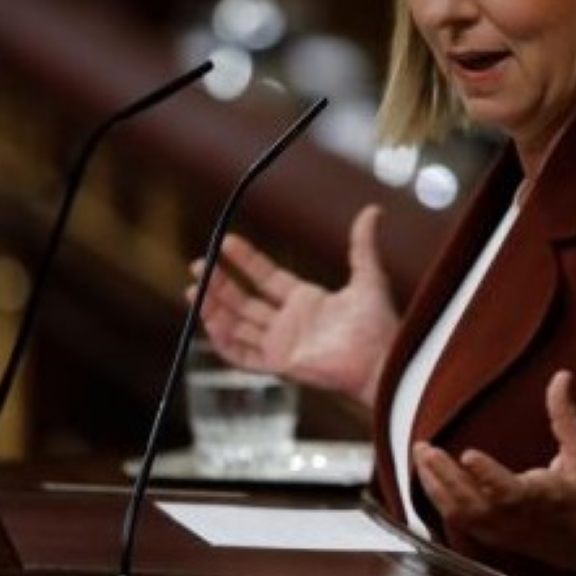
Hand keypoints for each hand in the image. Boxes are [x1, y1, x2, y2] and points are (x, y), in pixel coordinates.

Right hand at [186, 204, 399, 406]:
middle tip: (199, 263)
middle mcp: (290, 323)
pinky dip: (223, 341)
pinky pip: (242, 356)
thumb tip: (373, 210)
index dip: (245, 260)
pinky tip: (209, 321)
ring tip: (194, 288)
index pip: (266, 277)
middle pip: (245, 300)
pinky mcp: (279, 365)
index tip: (226, 242)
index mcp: (307, 302)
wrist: (382, 361)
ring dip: (214, 308)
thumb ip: (363, 244)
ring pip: (237, 325)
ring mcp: (283, 345)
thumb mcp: (368, 276)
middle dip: (221, 282)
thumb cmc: (380, 326)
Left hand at [413, 370, 575, 575]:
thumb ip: (566, 416)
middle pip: (475, 504)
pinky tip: (429, 476)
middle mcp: (521, 519)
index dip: (489, 476)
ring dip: (437, 486)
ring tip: (421, 455)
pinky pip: (460, 522)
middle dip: (446, 477)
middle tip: (425, 447)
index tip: (468, 454)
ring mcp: (506, 532)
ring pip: (462, 516)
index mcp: (547, 498)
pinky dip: (441, 499)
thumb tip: (561, 376)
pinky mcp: (495, 537)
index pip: (512, 491)